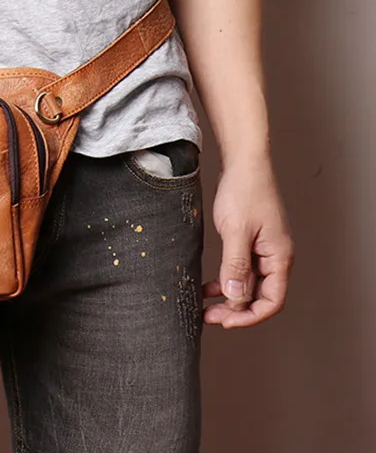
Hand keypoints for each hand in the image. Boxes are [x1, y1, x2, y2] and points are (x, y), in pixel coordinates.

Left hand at [203, 156, 293, 327]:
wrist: (244, 163)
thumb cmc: (245, 191)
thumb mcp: (236, 230)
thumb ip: (235, 265)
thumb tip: (236, 298)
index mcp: (279, 257)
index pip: (272, 301)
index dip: (250, 316)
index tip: (225, 321)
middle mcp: (274, 256)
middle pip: (260, 296)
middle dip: (236, 310)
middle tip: (209, 317)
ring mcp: (263, 249)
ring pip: (248, 284)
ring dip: (229, 296)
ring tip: (205, 305)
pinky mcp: (250, 241)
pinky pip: (241, 269)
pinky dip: (226, 279)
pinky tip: (208, 285)